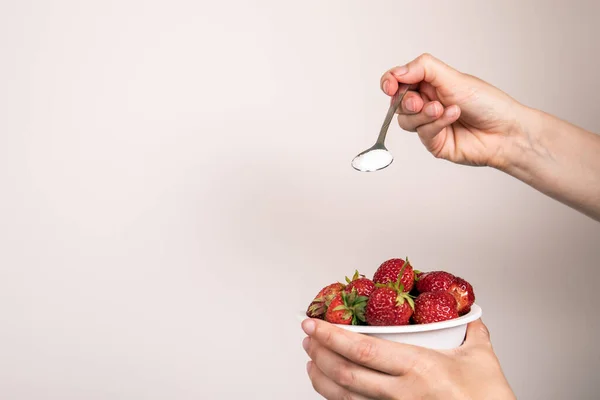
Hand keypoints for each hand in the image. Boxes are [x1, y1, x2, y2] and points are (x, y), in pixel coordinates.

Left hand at [301, 318, 515, 399]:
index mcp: (419, 368)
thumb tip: (466, 314)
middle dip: (319, 352)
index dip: (331, 336)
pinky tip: (330, 388)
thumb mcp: (482, 357)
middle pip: (345, 373)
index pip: (362, 350)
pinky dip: (336, 398)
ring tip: (311, 360)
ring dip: (320, 377)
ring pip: (344, 396)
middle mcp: (402, 393)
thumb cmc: (489, 399)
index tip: (314, 323)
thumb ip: (470, 330)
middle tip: (308, 337)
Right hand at [380, 53, 525, 168]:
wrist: (506, 131)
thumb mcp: (453, 78)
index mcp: (430, 84)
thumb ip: (423, 70)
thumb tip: (396, 72)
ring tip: (443, 109)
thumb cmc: (487, 103)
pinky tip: (452, 116)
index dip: (390, 82)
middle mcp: (427, 103)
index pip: (398, 81)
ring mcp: (429, 124)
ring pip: (405, 121)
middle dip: (405, 101)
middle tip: (419, 101)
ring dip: (423, 114)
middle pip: (397, 102)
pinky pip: (422, 133)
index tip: (389, 85)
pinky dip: (436, 124)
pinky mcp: (434, 143)